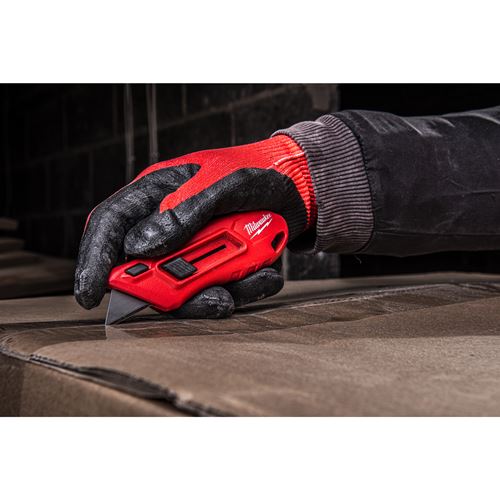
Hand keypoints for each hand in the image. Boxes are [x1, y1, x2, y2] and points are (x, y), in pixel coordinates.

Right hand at [74, 135, 315, 317]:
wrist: (300, 188)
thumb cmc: (258, 173)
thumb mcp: (224, 185)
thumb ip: (183, 212)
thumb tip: (138, 247)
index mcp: (157, 193)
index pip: (111, 224)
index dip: (94, 259)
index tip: (90, 294)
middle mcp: (168, 225)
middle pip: (145, 267)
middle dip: (168, 288)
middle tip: (202, 295)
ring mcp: (193, 248)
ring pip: (182, 287)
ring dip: (211, 293)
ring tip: (239, 286)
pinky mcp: (217, 265)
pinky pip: (217, 289)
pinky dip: (241, 289)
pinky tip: (264, 273)